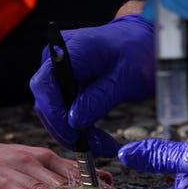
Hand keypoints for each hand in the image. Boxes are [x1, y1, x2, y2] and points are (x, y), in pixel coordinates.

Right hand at [30, 14, 154, 158]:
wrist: (141, 39)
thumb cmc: (137, 53)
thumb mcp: (125, 79)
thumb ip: (97, 100)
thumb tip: (73, 122)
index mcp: (70, 50)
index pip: (46, 87)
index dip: (56, 116)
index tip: (76, 138)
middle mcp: (55, 57)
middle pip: (47, 102)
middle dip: (68, 131)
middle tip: (97, 149)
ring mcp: (56, 69)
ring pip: (53, 110)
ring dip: (74, 132)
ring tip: (102, 145)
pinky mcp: (62, 81)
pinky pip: (62, 107)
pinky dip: (78, 125)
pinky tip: (96, 137)